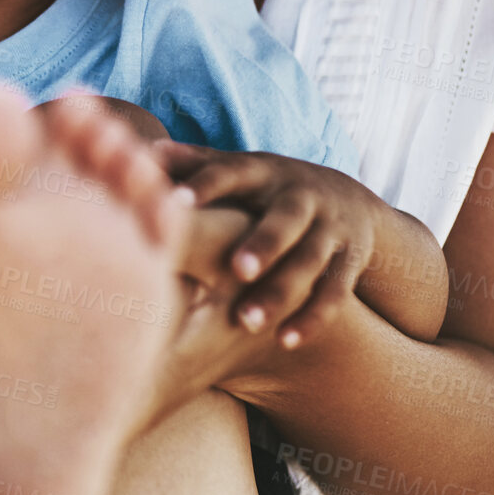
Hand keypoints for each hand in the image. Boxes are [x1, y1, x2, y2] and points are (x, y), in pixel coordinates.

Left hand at [156, 143, 385, 349]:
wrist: (350, 202)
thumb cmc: (269, 189)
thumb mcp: (241, 169)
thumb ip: (195, 163)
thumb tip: (143, 153)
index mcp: (265, 173)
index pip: (234, 174)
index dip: (207, 185)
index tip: (177, 201)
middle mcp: (302, 198)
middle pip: (285, 220)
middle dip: (263, 244)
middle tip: (235, 270)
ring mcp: (330, 230)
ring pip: (310, 262)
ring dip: (281, 292)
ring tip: (247, 322)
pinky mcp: (348, 262)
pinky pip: (334, 293)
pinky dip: (312, 318)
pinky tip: (286, 341)